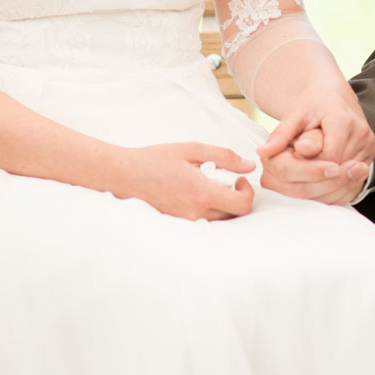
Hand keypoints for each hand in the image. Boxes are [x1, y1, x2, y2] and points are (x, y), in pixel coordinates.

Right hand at [114, 142, 254, 220]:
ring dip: (222, 203)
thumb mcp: (192, 150)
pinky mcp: (179, 224)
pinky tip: (194, 192)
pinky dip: (207, 208)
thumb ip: (225, 157)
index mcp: (202, 193)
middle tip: (224, 179)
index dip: (247, 192)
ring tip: (206, 183)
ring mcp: (187, 222)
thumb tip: (249, 166)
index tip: (238, 179)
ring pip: (219, 219)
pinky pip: (203, 220)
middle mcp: (196, 212)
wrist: (124, 175)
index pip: (242, 205)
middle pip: (234, 215)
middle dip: (236, 197)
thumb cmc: (156, 159)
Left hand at [255, 81, 374, 203]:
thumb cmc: (313, 103)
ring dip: (323, 189)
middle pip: (337, 172)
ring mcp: (369, 147)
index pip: (328, 157)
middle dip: (313, 181)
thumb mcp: (294, 115)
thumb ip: (281, 135)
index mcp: (344, 121)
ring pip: (345, 182)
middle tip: (290, 184)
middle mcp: (362, 135)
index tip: (291, 170)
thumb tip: (262, 152)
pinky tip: (316, 187)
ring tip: (300, 186)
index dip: (309, 167)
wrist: (334, 95)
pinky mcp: (370, 157)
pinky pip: (353, 183)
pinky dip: (334, 189)